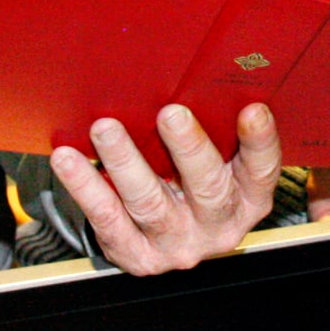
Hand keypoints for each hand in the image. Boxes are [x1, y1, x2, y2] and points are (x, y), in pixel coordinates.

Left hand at [50, 102, 281, 275]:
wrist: (167, 237)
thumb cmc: (193, 179)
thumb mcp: (219, 160)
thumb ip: (217, 127)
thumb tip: (195, 74)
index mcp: (248, 197)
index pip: (261, 169)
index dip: (259, 141)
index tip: (252, 109)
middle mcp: (218, 225)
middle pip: (208, 188)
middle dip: (188, 149)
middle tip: (170, 114)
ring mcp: (178, 244)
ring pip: (150, 203)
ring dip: (125, 161)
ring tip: (105, 129)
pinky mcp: (138, 256)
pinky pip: (107, 220)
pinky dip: (85, 187)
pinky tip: (68, 161)